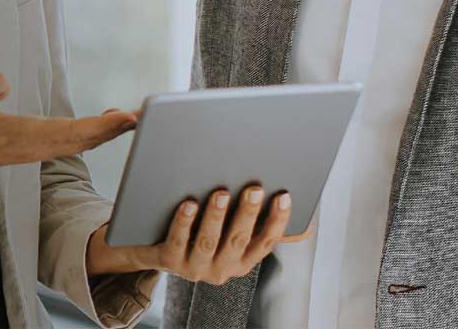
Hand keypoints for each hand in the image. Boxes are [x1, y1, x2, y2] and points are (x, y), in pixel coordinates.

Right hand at [0, 74, 137, 178]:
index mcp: (21, 134)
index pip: (70, 131)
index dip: (101, 126)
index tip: (126, 119)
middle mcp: (34, 145)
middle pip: (83, 140)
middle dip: (114, 130)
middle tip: (143, 116)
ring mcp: (36, 150)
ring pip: (80, 143)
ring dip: (106, 132)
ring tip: (130, 118)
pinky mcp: (35, 149)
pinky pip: (70, 144)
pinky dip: (91, 135)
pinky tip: (102, 125)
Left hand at [85, 185, 311, 283]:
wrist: (151, 249)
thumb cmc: (199, 234)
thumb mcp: (230, 233)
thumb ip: (260, 226)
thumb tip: (306, 224)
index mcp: (241, 260)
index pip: (266, 242)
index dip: (277, 221)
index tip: (284, 196)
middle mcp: (221, 269)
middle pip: (238, 240)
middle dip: (248, 214)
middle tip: (254, 189)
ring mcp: (194, 268)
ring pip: (209, 242)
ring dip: (217, 217)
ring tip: (221, 192)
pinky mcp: (169, 262)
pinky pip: (178, 241)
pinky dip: (184, 222)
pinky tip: (188, 204)